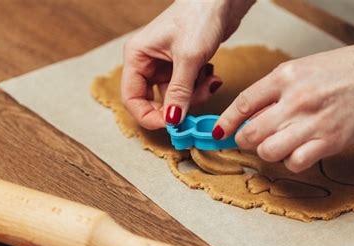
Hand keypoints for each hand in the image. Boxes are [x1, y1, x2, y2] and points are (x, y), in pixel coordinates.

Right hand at [121, 1, 253, 128]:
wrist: (221, 0)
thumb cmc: (199, 17)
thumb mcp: (189, 58)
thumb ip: (179, 92)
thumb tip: (172, 121)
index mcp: (137, 57)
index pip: (132, 98)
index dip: (149, 116)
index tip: (171, 125)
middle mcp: (147, 63)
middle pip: (155, 101)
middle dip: (178, 106)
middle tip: (197, 100)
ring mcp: (166, 66)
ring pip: (176, 97)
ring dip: (195, 95)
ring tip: (209, 79)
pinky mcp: (183, 67)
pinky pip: (188, 89)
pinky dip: (201, 87)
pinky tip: (211, 73)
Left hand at [213, 41, 353, 172]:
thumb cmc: (341, 71)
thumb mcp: (300, 70)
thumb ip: (274, 92)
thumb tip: (250, 117)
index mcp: (285, 77)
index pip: (243, 104)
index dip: (226, 122)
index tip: (220, 132)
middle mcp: (295, 100)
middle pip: (251, 133)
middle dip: (244, 141)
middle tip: (250, 140)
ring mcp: (312, 123)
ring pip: (268, 151)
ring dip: (267, 152)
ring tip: (277, 145)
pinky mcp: (329, 141)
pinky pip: (295, 162)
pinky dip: (291, 162)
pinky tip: (298, 152)